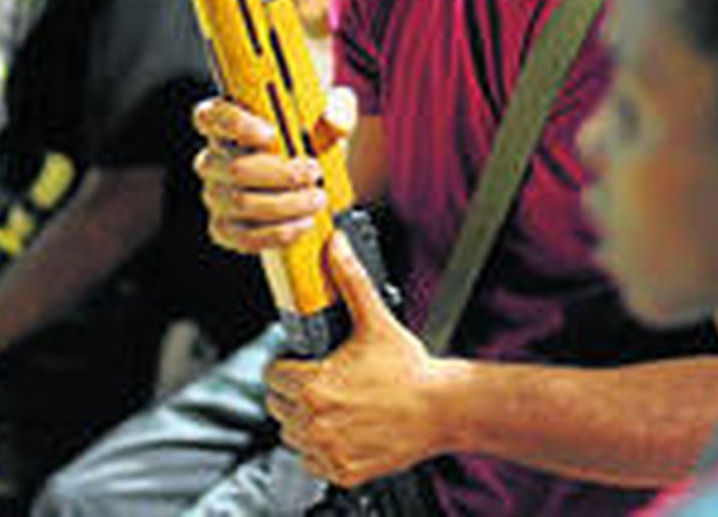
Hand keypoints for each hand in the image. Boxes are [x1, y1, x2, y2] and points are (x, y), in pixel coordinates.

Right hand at [191, 90, 351, 253]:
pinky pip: (243, 237)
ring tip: (316, 199)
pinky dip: (277, 233)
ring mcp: (215, 195)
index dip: (235, 123)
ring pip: (241, 203)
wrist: (309, 181)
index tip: (271, 132)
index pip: (211, 116)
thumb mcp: (327, 117)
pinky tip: (303, 224)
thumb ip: (338, 109)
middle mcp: (212, 158)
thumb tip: (334, 122)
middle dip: (280, 173)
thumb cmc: (308, 140)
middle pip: (235, 168)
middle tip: (312, 172)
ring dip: (286, 204)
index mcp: (227, 122)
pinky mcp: (225, 228)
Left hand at [264, 232, 442, 487]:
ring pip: (291, 434)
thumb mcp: (376, 319)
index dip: (288, 365)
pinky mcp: (342, 472)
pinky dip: (321, 449)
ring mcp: (328, 450)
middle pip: (278, 406)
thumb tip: (335, 244)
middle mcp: (315, 422)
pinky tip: (343, 429)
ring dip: (304, 421)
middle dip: (294, 392)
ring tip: (333, 404)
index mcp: (314, 385)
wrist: (445, 410)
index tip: (304, 363)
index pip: (273, 375)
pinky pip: (312, 462)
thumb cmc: (411, 369)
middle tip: (321, 382)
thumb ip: (349, 279)